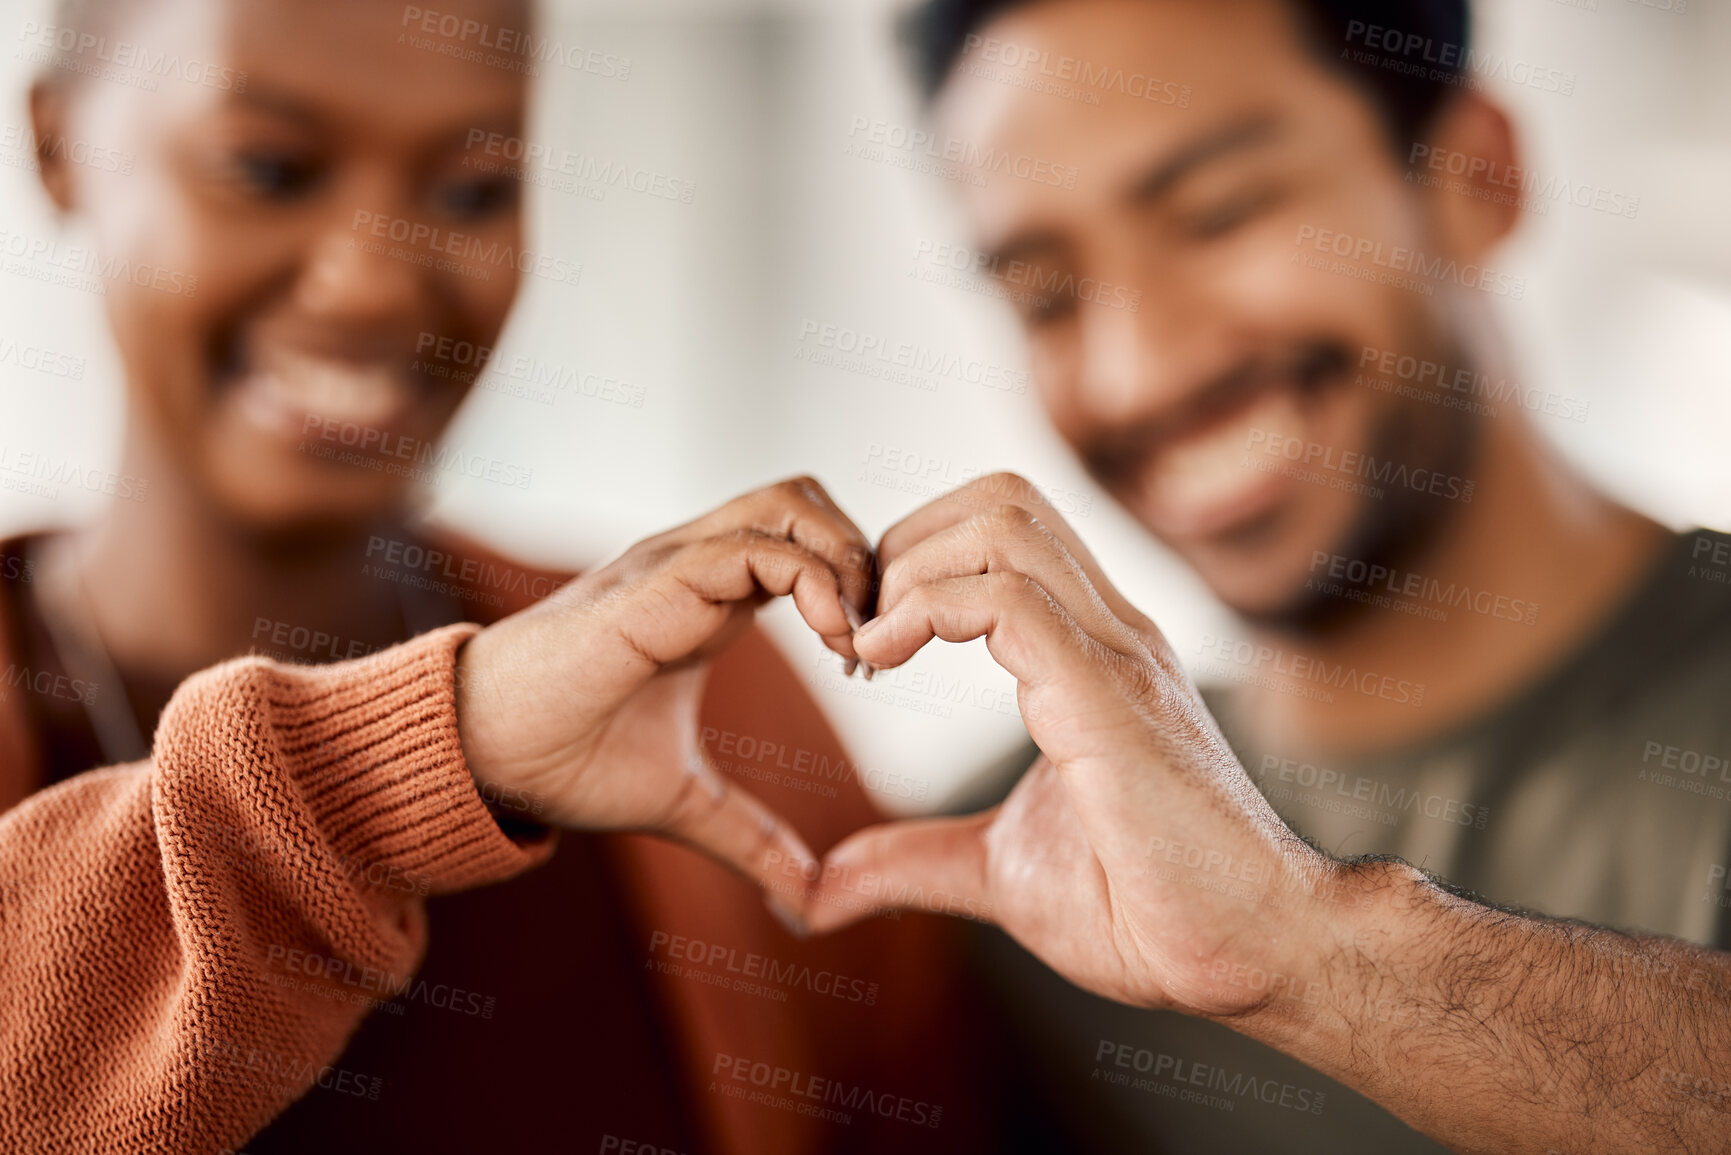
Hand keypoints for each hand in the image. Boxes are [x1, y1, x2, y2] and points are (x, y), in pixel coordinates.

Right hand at [454, 477, 871, 906]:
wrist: (483, 759)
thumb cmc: (564, 762)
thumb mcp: (684, 802)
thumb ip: (751, 839)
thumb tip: (809, 898)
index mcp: (707, 598)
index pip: (801, 541)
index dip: (853, 585)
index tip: (867, 664)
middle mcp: (695, 565)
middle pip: (805, 500)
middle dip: (861, 555)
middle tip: (876, 638)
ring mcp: (674, 565)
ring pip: (788, 505)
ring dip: (844, 561)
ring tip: (856, 641)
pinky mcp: (655, 585)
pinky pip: (754, 550)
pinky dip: (813, 582)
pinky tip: (833, 642)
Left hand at [804, 474, 1345, 1015]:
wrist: (1251, 955)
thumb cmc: (1149, 911)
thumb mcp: (999, 875)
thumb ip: (913, 862)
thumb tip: (821, 891)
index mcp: (1092, 653)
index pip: (1004, 529)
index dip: (916, 560)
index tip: (864, 644)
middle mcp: (1111, 632)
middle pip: (1001, 499)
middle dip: (904, 544)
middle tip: (856, 634)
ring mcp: (1118, 656)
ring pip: (1004, 525)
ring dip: (909, 568)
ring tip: (867, 649)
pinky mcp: (1111, 700)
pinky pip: (1011, 600)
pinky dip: (926, 609)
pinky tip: (883, 660)